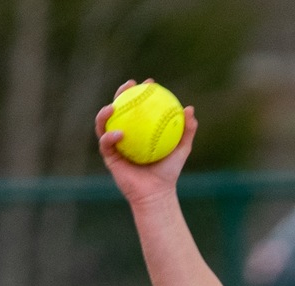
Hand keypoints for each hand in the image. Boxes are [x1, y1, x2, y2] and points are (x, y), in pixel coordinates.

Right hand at [96, 80, 196, 205]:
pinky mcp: (109, 156)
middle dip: (121, 93)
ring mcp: (115, 144)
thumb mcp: (181, 150)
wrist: (156, 194)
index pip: (138, 106)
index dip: (141, 91)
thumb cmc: (169, 173)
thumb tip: (190, 109)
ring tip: (113, 106)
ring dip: (105, 112)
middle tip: (129, 85)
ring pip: (104, 123)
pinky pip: (106, 143)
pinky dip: (110, 136)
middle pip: (119, 108)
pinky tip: (120, 133)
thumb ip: (187, 130)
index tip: (149, 83)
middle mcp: (125, 134)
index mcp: (139, 130)